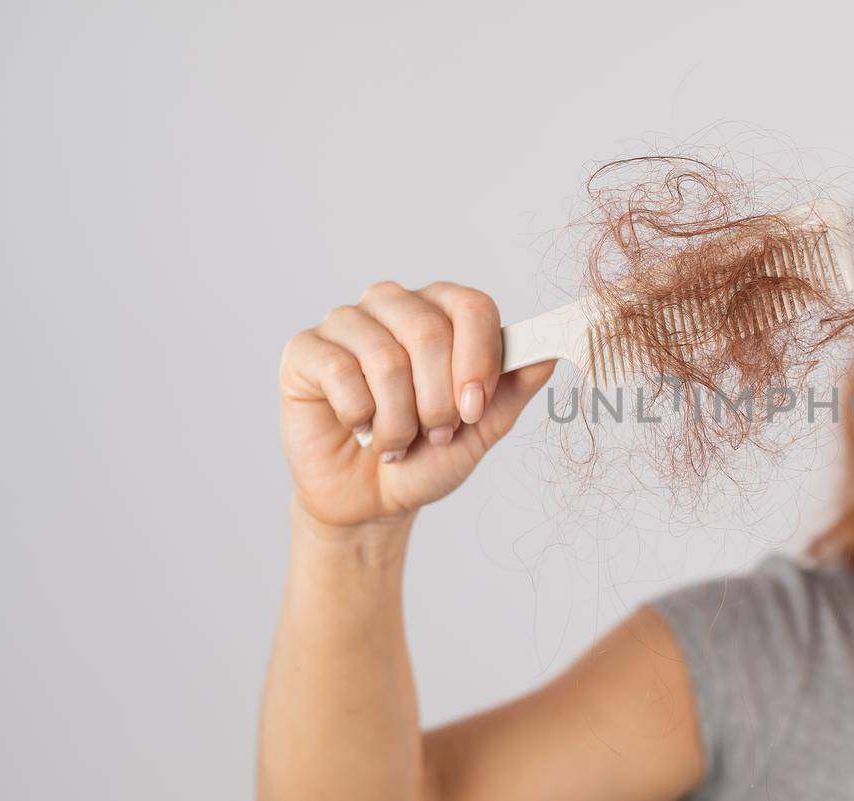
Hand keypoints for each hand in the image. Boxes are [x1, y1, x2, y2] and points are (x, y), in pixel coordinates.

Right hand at [278, 280, 555, 528]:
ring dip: (399, 419)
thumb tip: (548, 353)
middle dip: (439, 401)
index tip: (475, 410)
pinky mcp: (305, 350)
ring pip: (386, 357)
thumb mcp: (482, 429)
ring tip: (396, 441)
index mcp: (442, 311)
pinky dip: (360, 416)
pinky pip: (340, 372)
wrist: (372, 500)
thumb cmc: (427, 456)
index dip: (479, 360)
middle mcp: (394, 304)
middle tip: (436, 433)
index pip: (473, 306)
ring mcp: (347, 323)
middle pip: (430, 331)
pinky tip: (359, 428)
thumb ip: (513, 388)